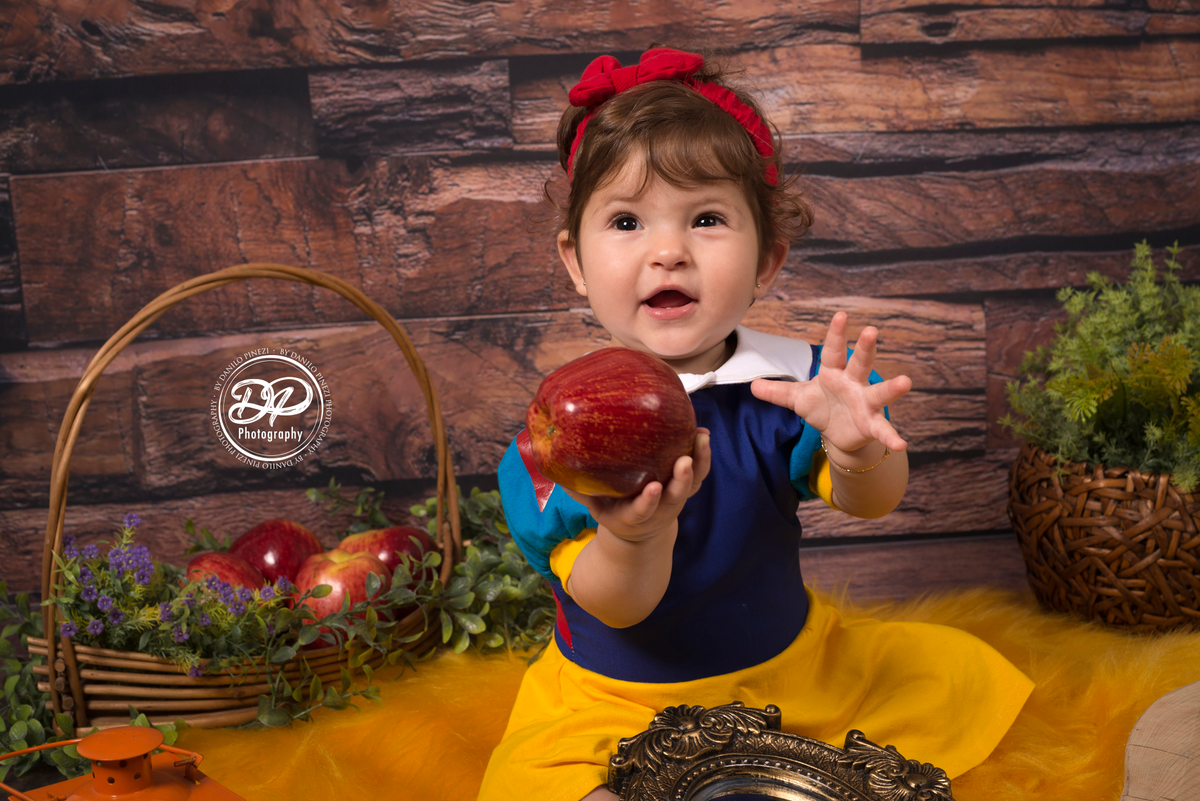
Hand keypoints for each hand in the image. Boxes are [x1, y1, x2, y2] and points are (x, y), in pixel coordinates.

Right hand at [562, 429, 711, 541]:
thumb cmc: (612, 511)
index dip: (648, 501)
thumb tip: (551, 465)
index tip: (653, 488)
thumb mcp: (595, 507)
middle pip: (675, 498)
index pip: (642, 511)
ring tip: (701, 437)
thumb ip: (579, 489)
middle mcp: (658, 510)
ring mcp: (674, 500)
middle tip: (684, 461)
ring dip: (699, 462)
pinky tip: (702, 433)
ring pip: (692, 484)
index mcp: (633, 516)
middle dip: (681, 480)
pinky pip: (699, 473)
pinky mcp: (685, 488)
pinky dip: (703, 455)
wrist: (639, 532)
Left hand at [750, 312, 910, 453]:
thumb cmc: (822, 407)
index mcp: (834, 373)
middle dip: (865, 349)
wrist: (839, 434)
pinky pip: (883, 429)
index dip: (837, 334)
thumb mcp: (798, 399)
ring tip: (905, 382)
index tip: (841, 315)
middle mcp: (853, 383)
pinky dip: (892, 437)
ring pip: (880, 392)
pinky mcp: (872, 423)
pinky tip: (901, 445)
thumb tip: (752, 385)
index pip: (834, 351)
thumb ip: (778, 392)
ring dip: (892, 388)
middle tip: (871, 331)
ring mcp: (866, 402)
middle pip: (859, 363)